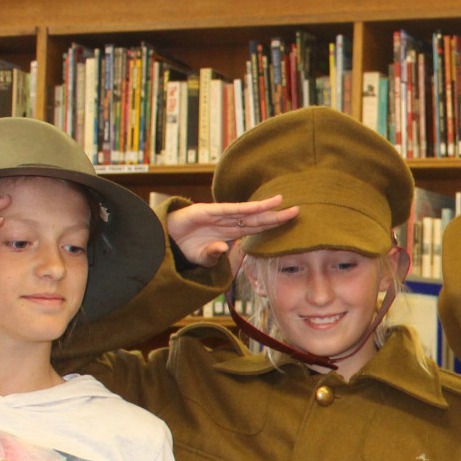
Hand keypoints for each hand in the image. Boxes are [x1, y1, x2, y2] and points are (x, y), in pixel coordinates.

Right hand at [164, 194, 298, 265]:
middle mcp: (228, 222)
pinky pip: (229, 210)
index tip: (289, 224)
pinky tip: (259, 206)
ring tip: (283, 202)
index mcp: (230, 233)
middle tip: (298, 211)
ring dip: (264, 207)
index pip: (256, 229)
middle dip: (276, 216)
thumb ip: (214, 256)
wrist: (163, 239)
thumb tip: (223, 249)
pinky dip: (244, 208)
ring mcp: (218, 216)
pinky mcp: (207, 211)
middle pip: (257, 219)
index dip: (272, 225)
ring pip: (247, 212)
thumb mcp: (203, 258)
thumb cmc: (184, 248)